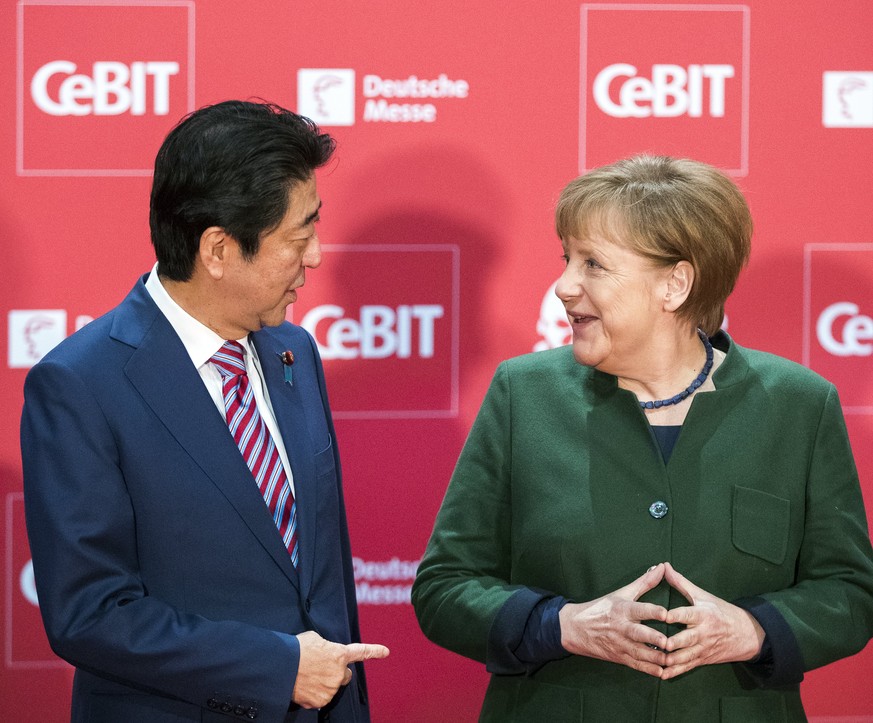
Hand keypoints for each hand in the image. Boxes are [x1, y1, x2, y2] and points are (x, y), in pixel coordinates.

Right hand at [292, 631, 389, 708]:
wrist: (281, 666)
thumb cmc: (296, 648)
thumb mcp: (314, 639)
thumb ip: (326, 648)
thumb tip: (325, 655)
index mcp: (339, 654)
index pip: (360, 652)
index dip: (374, 651)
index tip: (386, 652)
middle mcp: (339, 673)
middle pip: (345, 676)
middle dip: (337, 673)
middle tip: (320, 669)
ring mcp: (331, 689)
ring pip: (332, 688)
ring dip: (323, 683)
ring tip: (307, 675)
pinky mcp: (320, 701)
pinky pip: (320, 698)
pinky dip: (314, 694)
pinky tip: (304, 686)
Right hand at [559, 563, 669, 676]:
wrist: (576, 628)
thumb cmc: (601, 608)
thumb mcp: (621, 593)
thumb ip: (644, 582)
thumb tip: (661, 567)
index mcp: (622, 609)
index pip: (639, 609)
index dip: (652, 611)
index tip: (665, 613)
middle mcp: (621, 627)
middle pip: (638, 633)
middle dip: (654, 639)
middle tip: (668, 642)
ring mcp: (620, 644)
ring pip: (639, 652)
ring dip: (655, 657)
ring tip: (671, 660)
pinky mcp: (620, 657)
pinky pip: (636, 665)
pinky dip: (648, 670)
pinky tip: (662, 672)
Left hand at [661, 562, 763, 679]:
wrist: (746, 634)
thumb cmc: (721, 611)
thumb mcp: (703, 595)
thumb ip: (681, 583)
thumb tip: (664, 566)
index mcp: (703, 614)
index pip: (687, 614)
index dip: (675, 615)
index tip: (664, 615)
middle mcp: (703, 633)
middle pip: (687, 639)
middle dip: (674, 642)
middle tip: (661, 643)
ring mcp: (703, 648)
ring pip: (686, 656)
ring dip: (671, 660)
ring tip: (657, 661)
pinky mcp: (702, 659)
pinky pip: (688, 667)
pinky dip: (675, 672)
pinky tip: (662, 674)